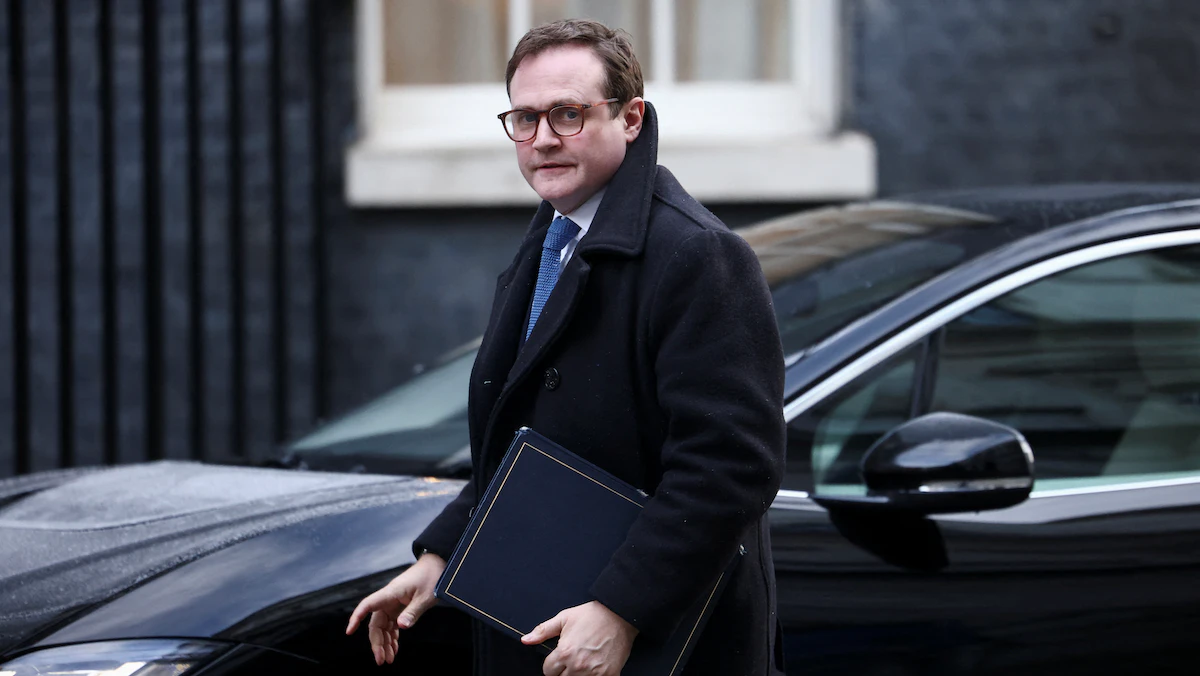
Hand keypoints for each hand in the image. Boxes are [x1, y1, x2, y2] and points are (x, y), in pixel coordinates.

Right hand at [346, 553, 445, 665]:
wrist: (438, 565)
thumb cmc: (432, 576)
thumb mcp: (426, 596)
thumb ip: (413, 612)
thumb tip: (400, 627)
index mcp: (391, 593)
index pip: (368, 605)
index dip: (356, 618)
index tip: (349, 632)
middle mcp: (388, 600)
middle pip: (375, 623)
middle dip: (377, 643)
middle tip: (381, 660)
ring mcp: (393, 604)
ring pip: (382, 627)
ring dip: (384, 643)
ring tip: (388, 660)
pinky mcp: (400, 608)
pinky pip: (391, 625)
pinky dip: (392, 638)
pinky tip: (394, 649)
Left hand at [522, 600, 638, 675]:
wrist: (620, 615)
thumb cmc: (592, 615)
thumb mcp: (564, 618)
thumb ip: (543, 631)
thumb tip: (525, 640)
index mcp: (564, 653)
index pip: (547, 671)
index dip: (552, 664)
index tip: (559, 657)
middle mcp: (578, 666)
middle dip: (563, 671)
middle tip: (572, 660)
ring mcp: (594, 673)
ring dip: (576, 675)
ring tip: (582, 663)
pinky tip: (594, 668)